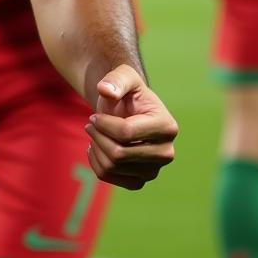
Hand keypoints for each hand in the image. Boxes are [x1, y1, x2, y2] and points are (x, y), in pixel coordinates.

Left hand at [84, 63, 177, 189]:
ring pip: (113, 167)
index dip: (103, 124)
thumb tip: (105, 90)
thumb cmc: (127, 92)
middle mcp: (166, 152)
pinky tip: (97, 148)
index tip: (93, 116)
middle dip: (98, 136)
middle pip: (119, 154)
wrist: (127, 110)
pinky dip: (96, 163)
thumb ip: (116, 79)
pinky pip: (110, 178)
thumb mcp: (124, 76)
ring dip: (95, 148)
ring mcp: (154, 170)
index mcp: (167, 126)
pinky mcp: (140, 181)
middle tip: (90, 124)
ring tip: (94, 134)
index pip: (126, 133)